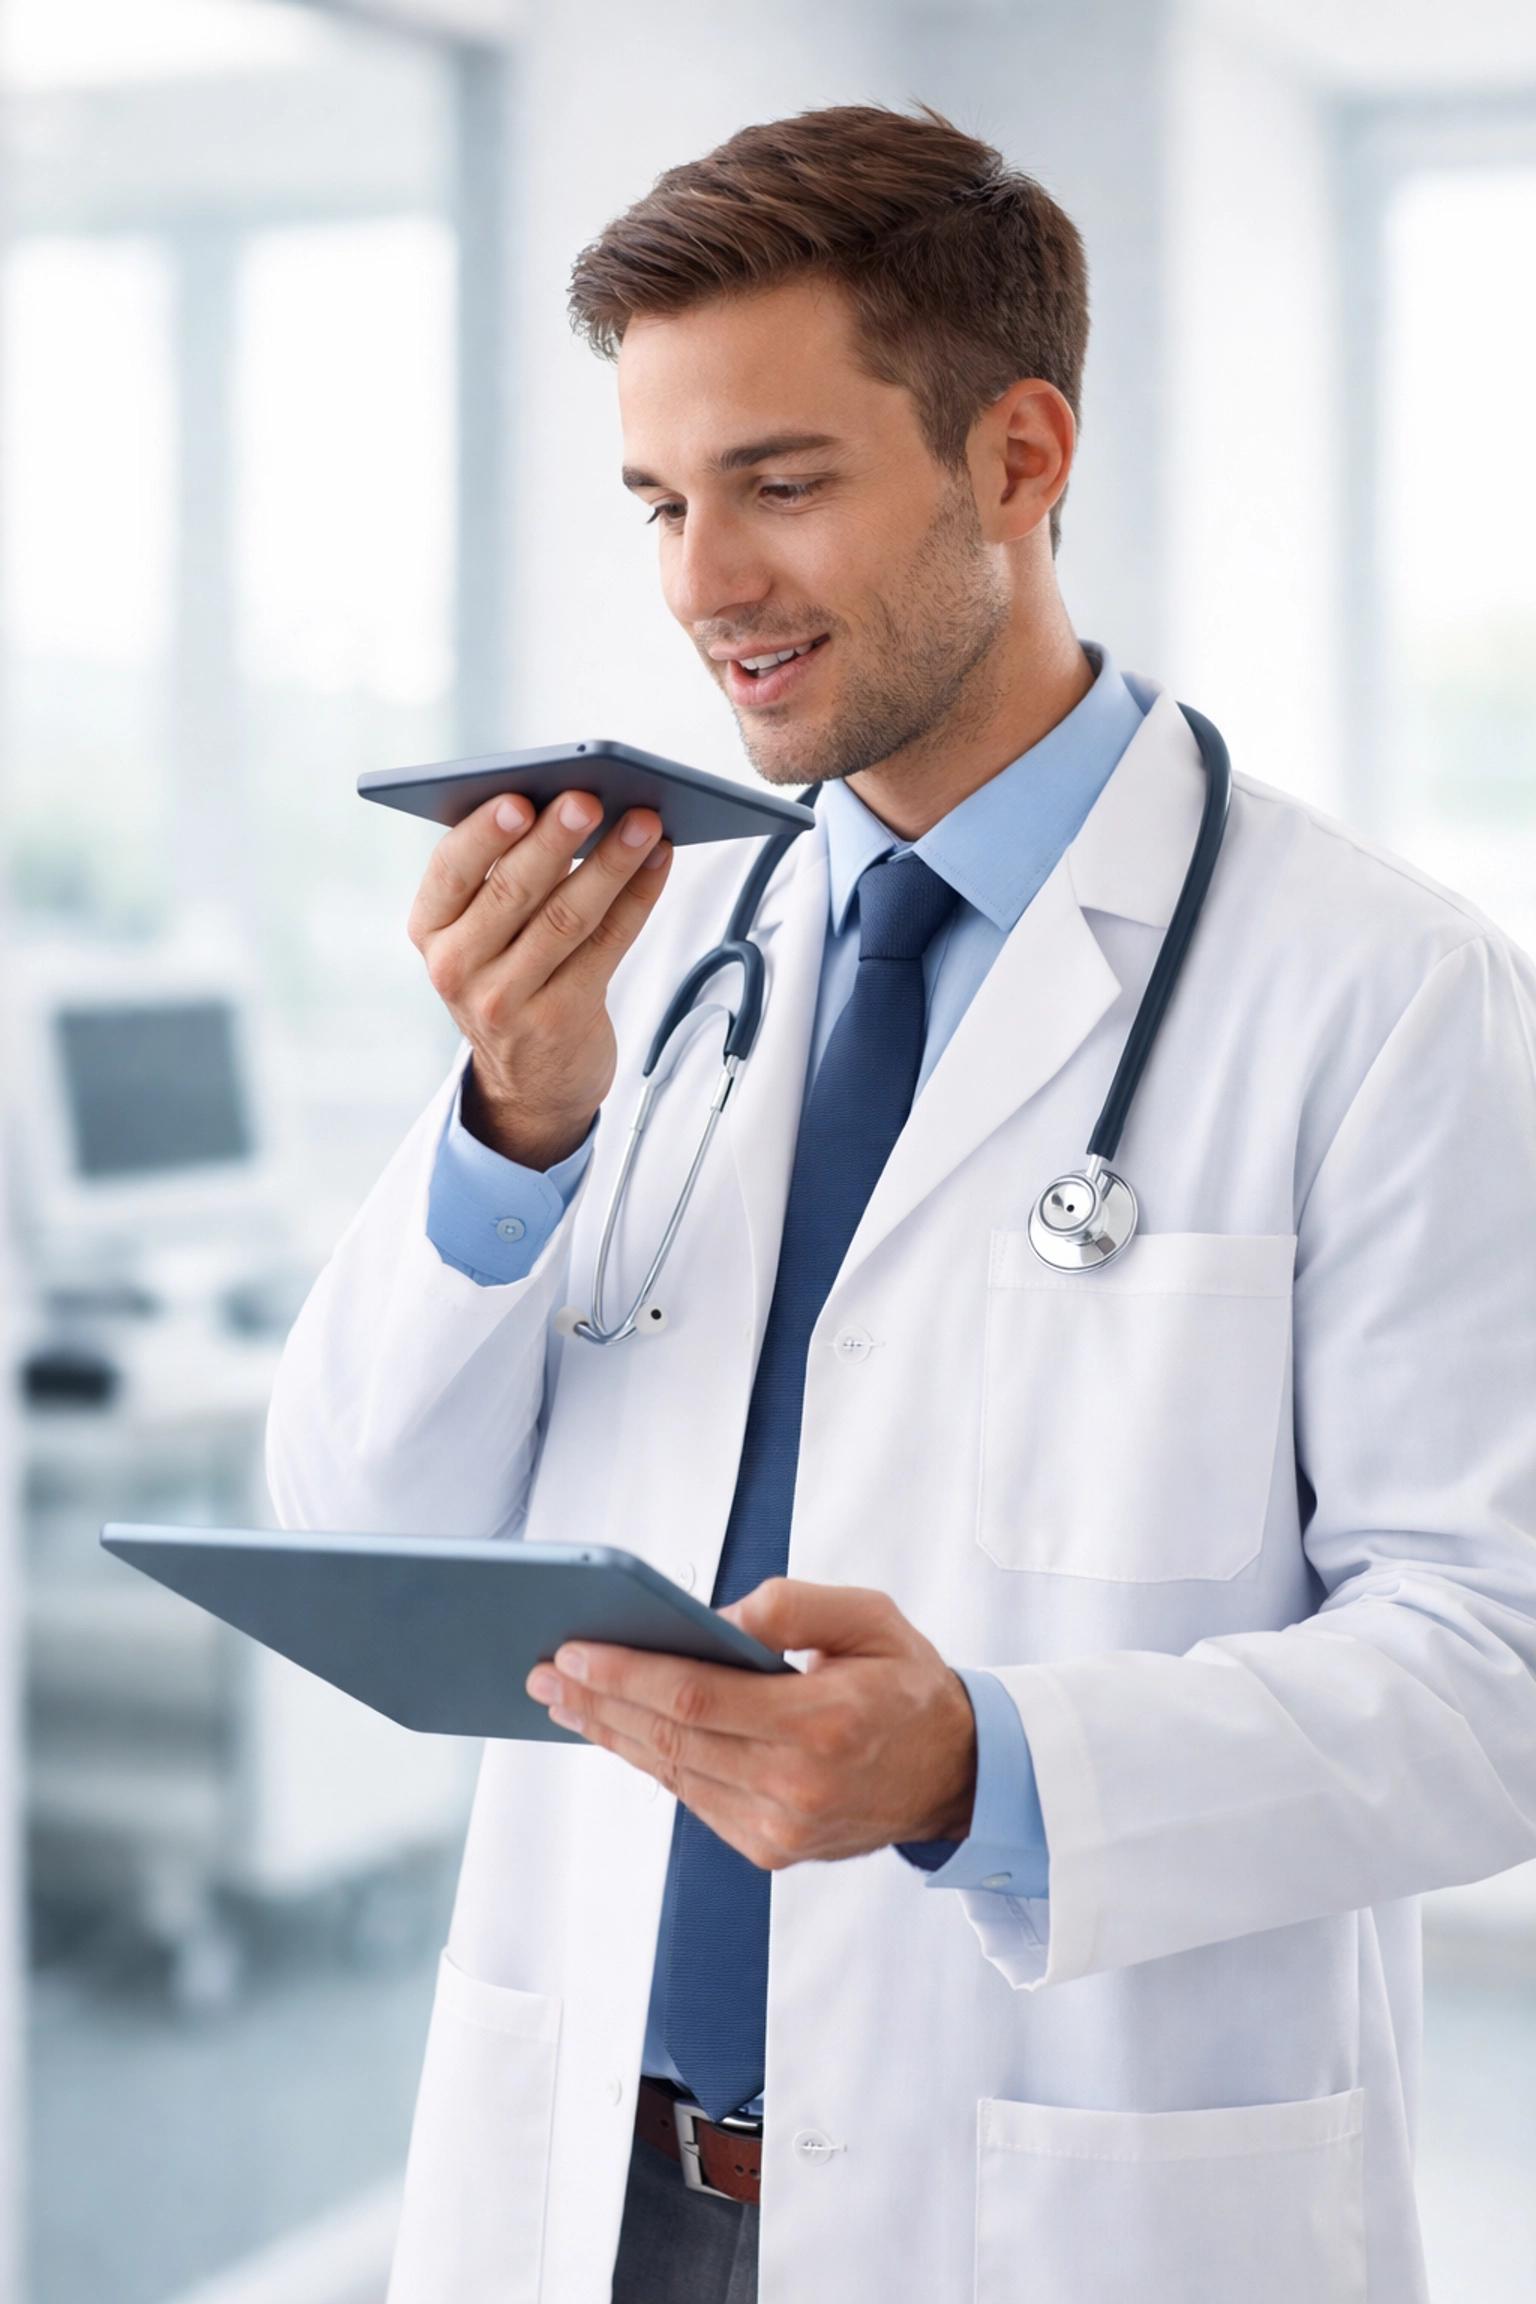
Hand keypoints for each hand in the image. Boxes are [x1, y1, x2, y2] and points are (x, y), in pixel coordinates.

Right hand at [408, 789, 671, 1167]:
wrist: (529, 1082)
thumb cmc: (509, 978)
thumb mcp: (482, 935)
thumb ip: (505, 875)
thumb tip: (570, 803)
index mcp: (430, 930)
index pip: (450, 870)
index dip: (485, 833)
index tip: (520, 797)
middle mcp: (458, 967)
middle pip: (513, 891)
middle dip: (556, 838)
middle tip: (590, 797)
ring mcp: (507, 1001)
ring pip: (567, 917)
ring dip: (611, 863)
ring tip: (642, 822)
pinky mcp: (560, 1020)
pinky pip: (607, 946)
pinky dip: (637, 897)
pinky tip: (657, 862)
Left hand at [525, 1579, 976, 1867]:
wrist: (955, 1774)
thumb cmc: (908, 1684)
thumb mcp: (870, 1617)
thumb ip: (793, 1605)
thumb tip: (715, 1615)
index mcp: (823, 1723)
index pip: (698, 1698)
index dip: (627, 1674)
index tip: (574, 1650)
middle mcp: (797, 1786)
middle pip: (670, 1740)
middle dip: (598, 1702)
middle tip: (544, 1672)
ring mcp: (781, 1828)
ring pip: (672, 1774)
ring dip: (611, 1733)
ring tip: (565, 1698)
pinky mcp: (770, 1849)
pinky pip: (694, 1798)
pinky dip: (651, 1761)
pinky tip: (619, 1730)